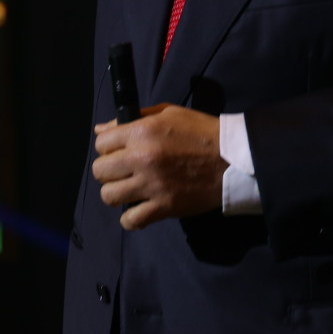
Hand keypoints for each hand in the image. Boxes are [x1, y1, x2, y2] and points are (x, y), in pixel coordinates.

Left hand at [92, 103, 226, 230]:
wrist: (232, 158)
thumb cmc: (200, 131)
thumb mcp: (168, 113)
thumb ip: (134, 118)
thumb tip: (101, 129)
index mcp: (142, 132)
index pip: (101, 142)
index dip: (107, 146)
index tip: (118, 150)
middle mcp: (142, 158)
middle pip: (100, 170)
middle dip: (108, 170)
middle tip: (124, 170)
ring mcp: (152, 185)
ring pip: (109, 196)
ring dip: (117, 192)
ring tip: (130, 189)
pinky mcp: (164, 206)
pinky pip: (131, 220)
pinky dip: (131, 218)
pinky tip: (139, 209)